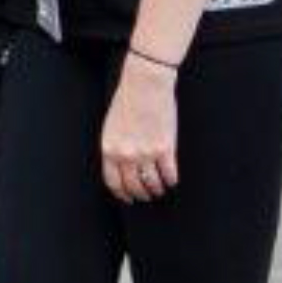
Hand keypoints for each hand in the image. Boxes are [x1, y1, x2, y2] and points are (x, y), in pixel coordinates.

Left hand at [101, 57, 180, 202]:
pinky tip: (172, 179)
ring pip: (152, 184)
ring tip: (160, 188)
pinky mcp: (165, 148)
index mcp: (109, 148)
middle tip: (148, 195)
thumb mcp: (111, 127)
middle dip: (141, 194)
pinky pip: (169, 174)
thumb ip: (114, 147)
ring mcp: (146, 153)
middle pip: (133, 186)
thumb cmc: (127, 102)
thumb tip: (121, 167)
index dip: (122, 194)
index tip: (129, 198)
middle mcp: (126, 154)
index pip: (113, 181)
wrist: (144, 84)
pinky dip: (171, 180)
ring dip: (157, 189)